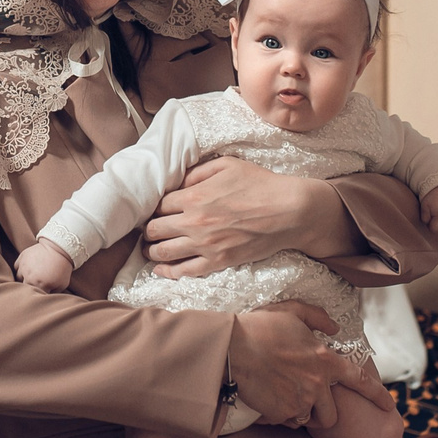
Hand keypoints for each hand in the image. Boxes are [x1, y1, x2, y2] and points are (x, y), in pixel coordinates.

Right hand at [15, 240, 74, 292]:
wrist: (60, 248)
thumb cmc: (62, 268)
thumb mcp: (62, 284)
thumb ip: (53, 293)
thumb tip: (46, 297)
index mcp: (40, 285)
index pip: (35, 296)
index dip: (39, 295)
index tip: (42, 293)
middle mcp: (29, 277)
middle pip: (24, 288)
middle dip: (31, 287)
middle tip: (37, 284)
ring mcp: (24, 267)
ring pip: (19, 278)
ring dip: (24, 278)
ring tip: (32, 276)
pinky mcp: (22, 258)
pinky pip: (16, 267)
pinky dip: (20, 268)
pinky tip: (27, 268)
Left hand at [144, 158, 327, 277]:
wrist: (289, 210)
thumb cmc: (260, 184)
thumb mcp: (226, 165)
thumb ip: (196, 172)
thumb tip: (175, 182)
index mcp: (193, 196)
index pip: (158, 206)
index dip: (154, 208)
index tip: (155, 211)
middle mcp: (194, 222)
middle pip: (155, 230)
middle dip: (149, 230)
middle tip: (149, 231)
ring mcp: (205, 245)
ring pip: (164, 253)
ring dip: (152, 251)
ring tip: (150, 250)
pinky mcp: (218, 262)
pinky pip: (185, 272)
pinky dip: (168, 272)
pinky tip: (161, 270)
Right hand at [226, 304, 396, 428]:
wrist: (232, 348)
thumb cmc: (260, 327)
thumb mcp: (292, 311)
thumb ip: (318, 318)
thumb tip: (334, 328)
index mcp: (324, 359)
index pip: (360, 380)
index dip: (378, 394)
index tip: (390, 405)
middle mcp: (316, 384)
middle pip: (331, 414)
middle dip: (322, 411)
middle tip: (307, 400)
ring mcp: (299, 401)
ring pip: (307, 419)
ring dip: (299, 412)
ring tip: (282, 396)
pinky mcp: (280, 413)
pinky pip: (285, 421)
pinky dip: (279, 414)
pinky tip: (267, 398)